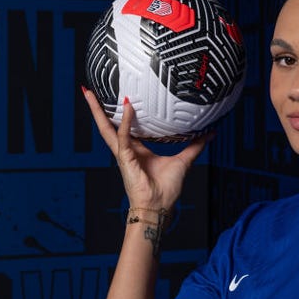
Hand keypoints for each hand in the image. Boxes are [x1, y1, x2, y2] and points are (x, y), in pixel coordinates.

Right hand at [81, 87, 211, 210]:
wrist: (159, 207)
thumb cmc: (166, 189)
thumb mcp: (184, 161)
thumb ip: (194, 146)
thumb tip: (209, 133)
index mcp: (137, 150)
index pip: (125, 127)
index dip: (122, 112)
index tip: (119, 96)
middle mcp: (126, 150)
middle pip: (108, 124)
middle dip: (97, 108)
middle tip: (88, 91)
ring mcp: (123, 154)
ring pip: (106, 128)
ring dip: (96, 111)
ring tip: (89, 93)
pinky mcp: (125, 159)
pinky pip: (124, 137)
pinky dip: (127, 122)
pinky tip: (128, 106)